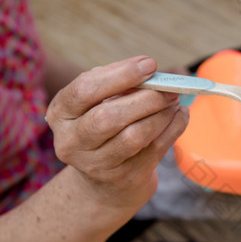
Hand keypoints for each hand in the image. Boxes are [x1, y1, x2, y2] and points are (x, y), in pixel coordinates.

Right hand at [45, 56, 188, 210]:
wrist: (105, 177)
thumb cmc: (105, 124)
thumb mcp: (101, 101)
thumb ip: (121, 85)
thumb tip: (152, 71)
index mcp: (61, 113)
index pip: (85, 90)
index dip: (121, 75)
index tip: (149, 64)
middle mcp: (71, 142)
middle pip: (109, 117)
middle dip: (146, 98)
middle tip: (169, 87)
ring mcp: (96, 164)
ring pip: (134, 136)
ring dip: (162, 114)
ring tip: (174, 100)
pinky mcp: (124, 177)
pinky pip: (155, 149)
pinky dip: (174, 127)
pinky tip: (179, 115)